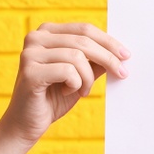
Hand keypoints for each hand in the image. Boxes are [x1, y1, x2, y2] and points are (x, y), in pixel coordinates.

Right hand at [0, 22, 127, 145]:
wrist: (26, 125)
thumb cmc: (52, 99)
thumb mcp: (80, 76)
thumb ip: (94, 62)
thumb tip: (120, 54)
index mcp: (46, 33)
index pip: (84, 29)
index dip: (108, 42)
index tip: (126, 56)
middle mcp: (35, 38)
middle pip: (83, 40)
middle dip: (108, 58)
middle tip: (121, 73)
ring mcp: (30, 53)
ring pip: (78, 56)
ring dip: (88, 78)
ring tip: (83, 91)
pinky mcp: (30, 71)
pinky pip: (68, 71)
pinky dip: (76, 84)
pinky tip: (69, 91)